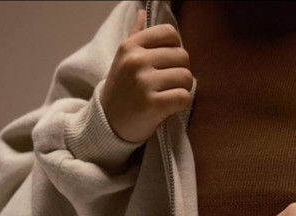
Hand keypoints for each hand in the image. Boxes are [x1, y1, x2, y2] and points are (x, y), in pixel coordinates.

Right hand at [100, 10, 193, 143]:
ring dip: (183, 89)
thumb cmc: (121, 90)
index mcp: (131, 46)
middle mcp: (136, 61)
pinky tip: (169, 107)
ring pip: (186, 77)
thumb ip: (135, 35)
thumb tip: (141, 12)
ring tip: (168, 95)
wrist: (109, 123)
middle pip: (183, 57)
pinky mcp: (152, 105)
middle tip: (169, 84)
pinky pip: (183, 97)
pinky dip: (181, 104)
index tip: (167, 64)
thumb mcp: (122, 59)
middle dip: (181, 71)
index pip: (169, 33)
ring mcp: (143, 83)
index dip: (175, 49)